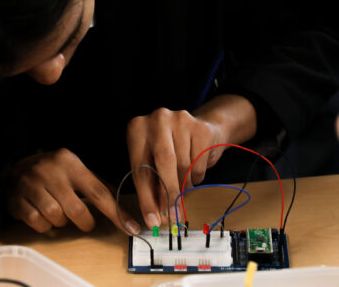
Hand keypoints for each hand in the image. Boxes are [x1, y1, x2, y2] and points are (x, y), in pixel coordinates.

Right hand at [8, 148, 139, 233]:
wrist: (16, 166)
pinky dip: (44, 225)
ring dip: (61, 222)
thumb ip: (97, 186)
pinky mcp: (17, 199)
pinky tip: (43, 215)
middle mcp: (51, 172)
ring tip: (59, 213)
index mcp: (70, 163)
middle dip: (85, 222)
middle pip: (76, 209)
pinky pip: (37, 222)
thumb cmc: (55, 172)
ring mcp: (31, 184)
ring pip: (55, 217)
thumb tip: (122, 209)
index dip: (116, 213)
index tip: (130, 228)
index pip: (98, 191)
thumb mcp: (76, 170)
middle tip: (85, 222)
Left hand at [126, 95, 256, 228]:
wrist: (201, 129)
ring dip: (183, 185)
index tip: (152, 220)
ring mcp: (180, 120)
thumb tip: (155, 217)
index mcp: (137, 128)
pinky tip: (194, 171)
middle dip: (168, 194)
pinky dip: (196, 176)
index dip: (146, 198)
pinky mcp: (201, 128)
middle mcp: (157, 119)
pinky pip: (199, 163)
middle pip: (163, 164)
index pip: (140, 169)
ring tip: (183, 187)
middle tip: (173, 216)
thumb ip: (152, 186)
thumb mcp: (153, 163)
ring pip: (183, 166)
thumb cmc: (171, 150)